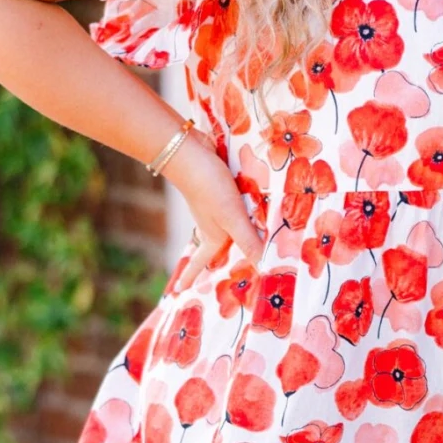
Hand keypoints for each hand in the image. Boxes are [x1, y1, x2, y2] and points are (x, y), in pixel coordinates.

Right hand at [164, 131, 265, 287]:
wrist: (189, 151)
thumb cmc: (208, 188)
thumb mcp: (231, 218)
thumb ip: (248, 240)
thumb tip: (264, 267)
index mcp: (212, 235)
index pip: (200, 262)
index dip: (190, 276)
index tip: (178, 291)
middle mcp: (212, 223)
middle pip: (215, 245)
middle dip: (214, 258)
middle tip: (218, 270)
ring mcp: (214, 205)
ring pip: (226, 224)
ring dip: (234, 232)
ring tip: (243, 240)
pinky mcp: (220, 187)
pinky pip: (234, 203)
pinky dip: (243, 207)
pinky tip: (255, 203)